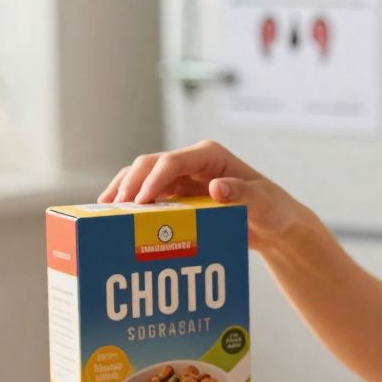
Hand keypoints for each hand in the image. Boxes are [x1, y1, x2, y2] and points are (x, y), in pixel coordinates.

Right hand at [97, 140, 311, 250]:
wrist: (275, 225)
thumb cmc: (274, 210)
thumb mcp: (264, 203)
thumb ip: (243, 194)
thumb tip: (216, 186)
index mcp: (210, 155)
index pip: (172, 162)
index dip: (152, 180)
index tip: (138, 202)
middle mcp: (192, 162)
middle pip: (150, 165)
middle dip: (130, 183)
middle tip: (114, 208)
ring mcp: (182, 178)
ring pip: (142, 177)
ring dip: (124, 190)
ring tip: (105, 209)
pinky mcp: (178, 195)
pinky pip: (148, 195)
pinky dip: (131, 202)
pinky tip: (115, 215)